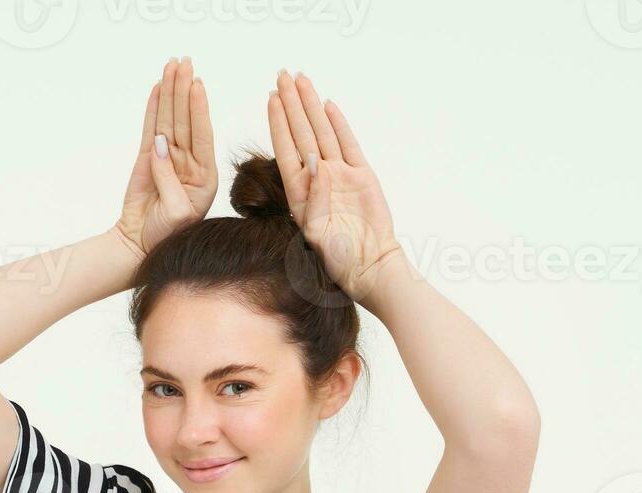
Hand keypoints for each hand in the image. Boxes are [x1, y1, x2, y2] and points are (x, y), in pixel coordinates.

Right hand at [114, 56, 216, 257]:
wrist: (140, 247)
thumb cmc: (165, 237)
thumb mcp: (176, 212)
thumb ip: (169, 179)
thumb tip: (160, 146)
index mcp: (204, 176)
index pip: (202, 136)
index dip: (199, 109)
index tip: (197, 85)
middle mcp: (189, 163)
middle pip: (185, 120)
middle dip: (183, 91)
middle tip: (183, 63)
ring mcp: (168, 159)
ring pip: (169, 119)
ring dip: (170, 92)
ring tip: (171, 66)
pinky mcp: (147, 159)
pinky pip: (151, 128)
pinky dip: (154, 108)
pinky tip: (157, 88)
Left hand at [269, 70, 402, 300]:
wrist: (370, 268)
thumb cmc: (339, 260)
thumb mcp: (316, 233)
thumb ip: (314, 199)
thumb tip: (315, 163)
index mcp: (300, 192)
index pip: (286, 148)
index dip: (278, 122)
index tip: (271, 98)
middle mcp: (317, 179)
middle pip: (302, 132)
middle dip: (292, 103)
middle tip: (283, 75)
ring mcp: (340, 176)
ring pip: (323, 132)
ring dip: (311, 107)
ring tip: (302, 81)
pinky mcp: (362, 177)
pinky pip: (349, 144)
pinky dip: (339, 124)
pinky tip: (328, 105)